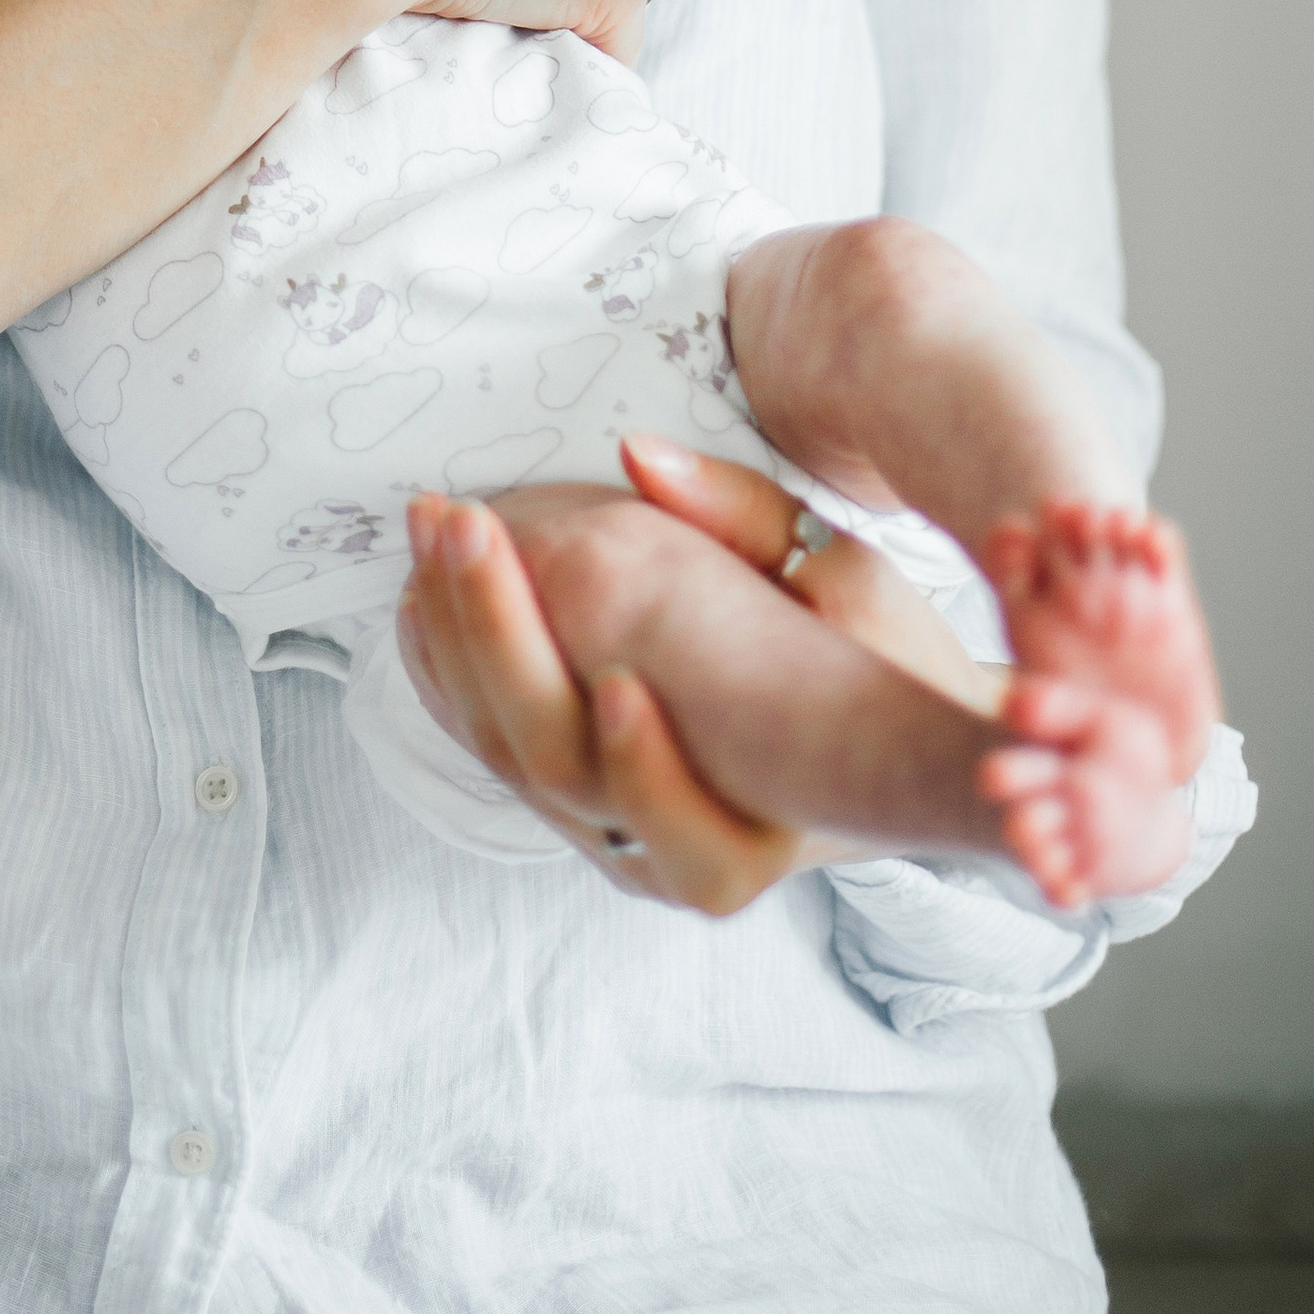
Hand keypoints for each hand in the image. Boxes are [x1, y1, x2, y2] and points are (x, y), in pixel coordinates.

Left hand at [398, 453, 1000, 911]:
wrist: (892, 740)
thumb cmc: (888, 660)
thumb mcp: (856, 584)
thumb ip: (750, 520)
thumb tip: (639, 455)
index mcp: (773, 828)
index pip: (690, 835)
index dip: (646, 772)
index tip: (621, 685)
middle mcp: (678, 858)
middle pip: (562, 772)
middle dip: (500, 639)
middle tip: (467, 524)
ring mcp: (616, 836)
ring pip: (507, 758)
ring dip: (454, 633)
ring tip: (430, 525)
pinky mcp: (577, 801)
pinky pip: (491, 743)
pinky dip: (445, 666)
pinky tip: (421, 589)